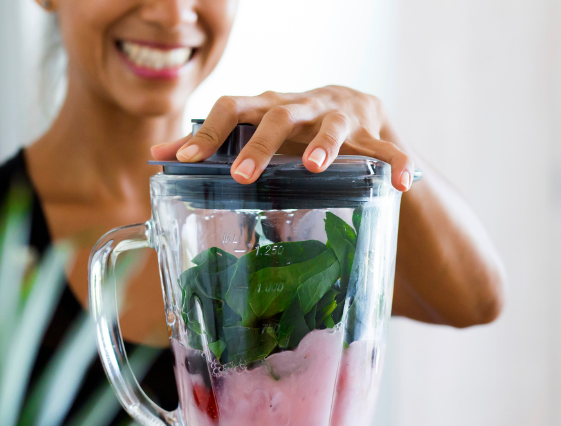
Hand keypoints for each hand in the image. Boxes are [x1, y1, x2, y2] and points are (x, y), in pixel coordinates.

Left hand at [150, 86, 413, 190]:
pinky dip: (397, 163)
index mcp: (266, 106)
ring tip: (314, 167)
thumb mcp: (252, 131)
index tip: (185, 160)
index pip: (231, 109)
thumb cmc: (290, 128)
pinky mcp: (373, 132)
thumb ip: (211, 145)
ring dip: (324, 144)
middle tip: (243, 176)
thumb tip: (157, 157)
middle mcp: (300, 106)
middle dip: (260, 145)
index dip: (208, 133)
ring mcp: (339, 116)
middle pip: (277, 116)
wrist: (352, 108)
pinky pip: (388, 149)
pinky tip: (403, 185)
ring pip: (332, 125)